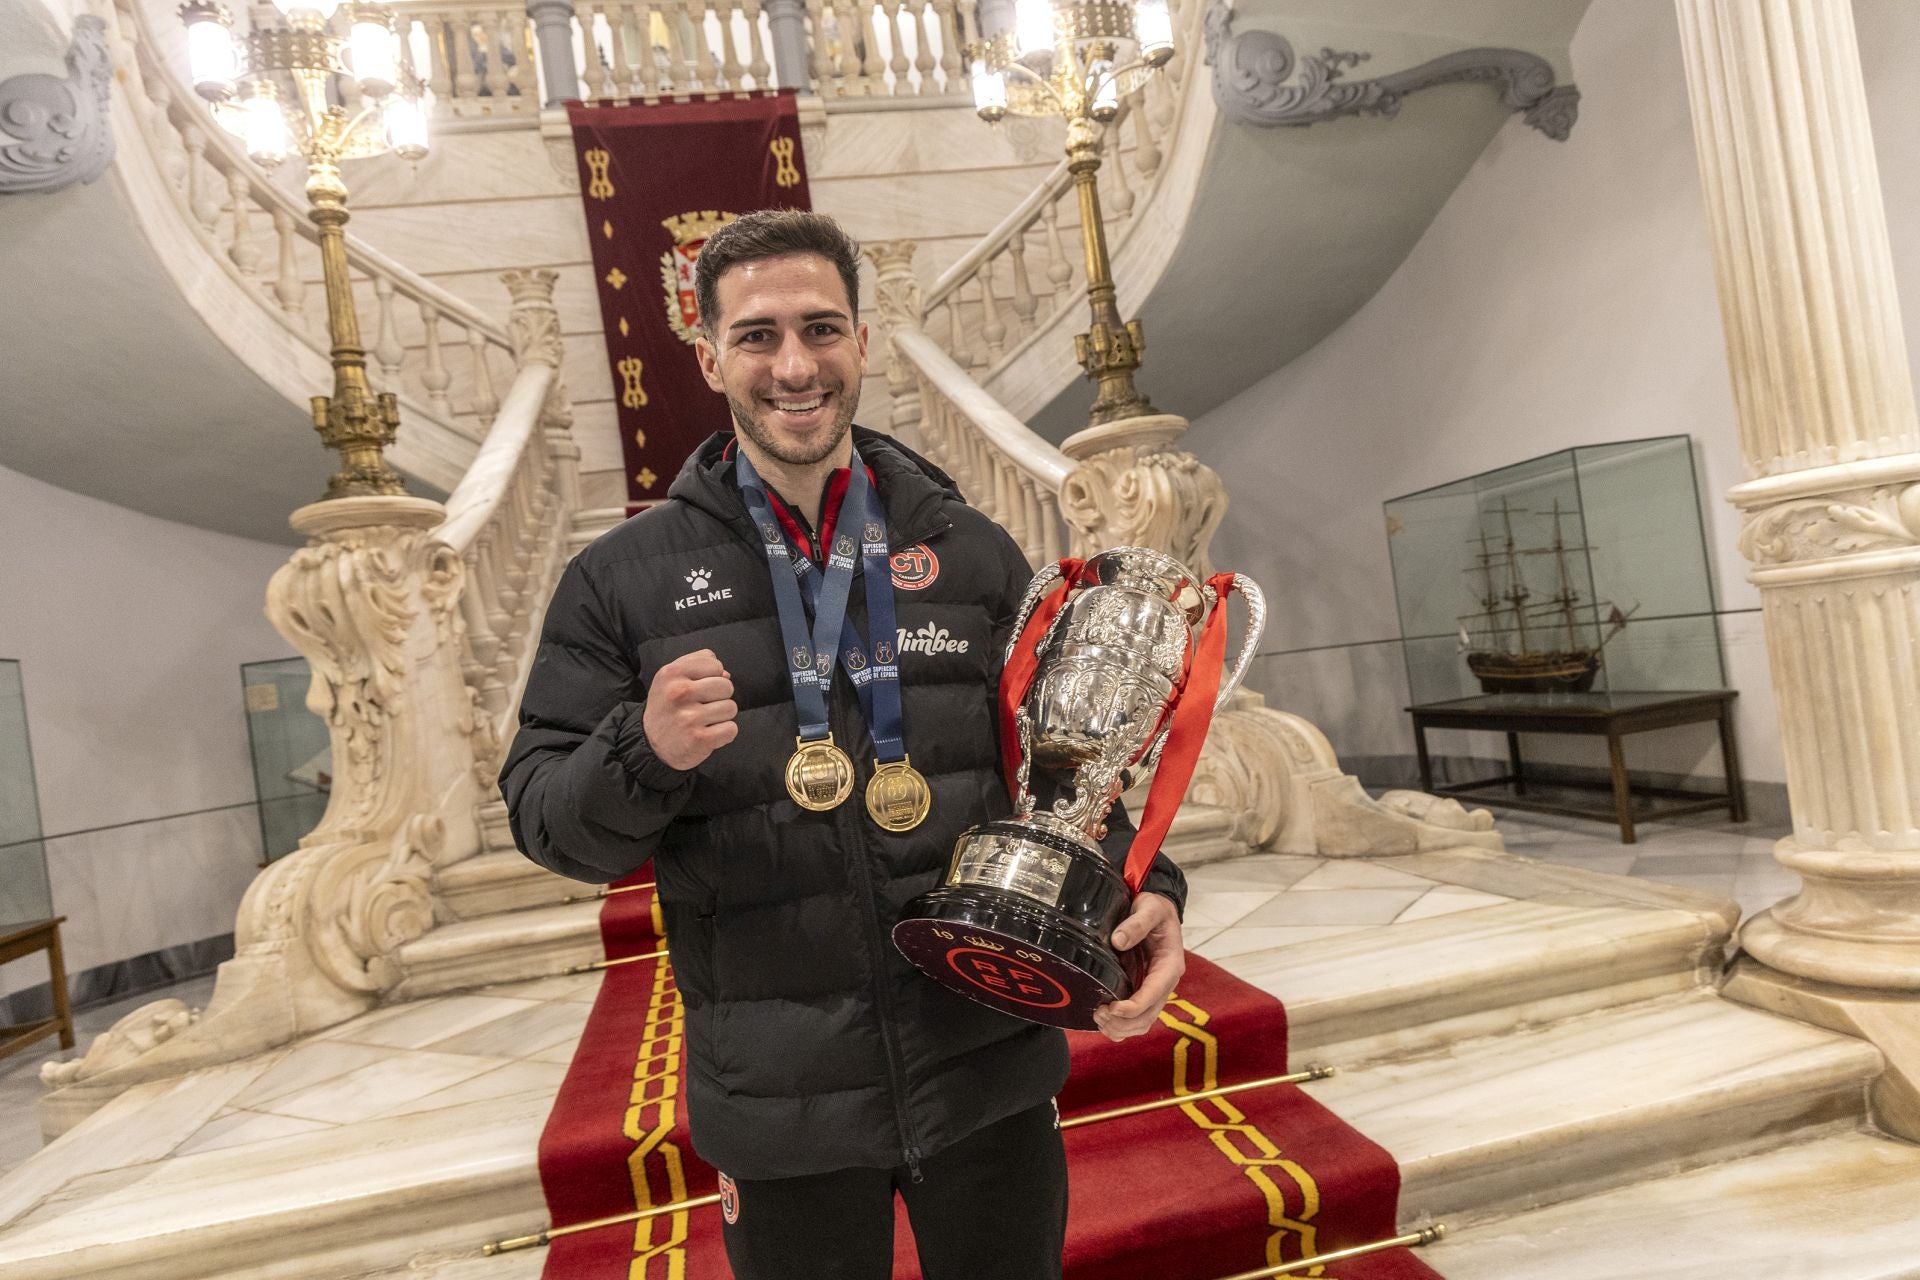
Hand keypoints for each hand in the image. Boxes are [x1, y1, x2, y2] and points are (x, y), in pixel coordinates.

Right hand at [643, 649, 737, 769]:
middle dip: (719, 697)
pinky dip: (724, 733)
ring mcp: (689, 717)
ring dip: (721, 716)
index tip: (699, 688)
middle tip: (701, 706)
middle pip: (726, 686)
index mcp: (672, 673)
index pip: (715, 665)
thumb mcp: (671, 678)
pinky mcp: (699, 738)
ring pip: (730, 707)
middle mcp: (679, 692)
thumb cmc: (667, 707)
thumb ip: (698, 665)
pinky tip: (708, 733)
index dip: (712, 676)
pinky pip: (731, 729)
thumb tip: (726, 675)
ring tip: (703, 720)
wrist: (651, 743)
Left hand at [1093, 891, 1184, 1041]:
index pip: (1155, 994)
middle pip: (1149, 1016)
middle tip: (1099, 1013)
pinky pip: (1135, 1019)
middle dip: (1124, 1021)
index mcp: (1170, 965)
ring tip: (1098, 1018)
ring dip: (1121, 1028)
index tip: (1112, 1007)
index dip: (1134, 1006)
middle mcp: (1165, 983)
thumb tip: (1118, 941)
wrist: (1157, 911)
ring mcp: (1154, 990)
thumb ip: (1136, 923)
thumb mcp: (1149, 908)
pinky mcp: (1143, 992)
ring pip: (1142, 1023)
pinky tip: (1103, 1020)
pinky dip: (1120, 1026)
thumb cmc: (1155, 909)